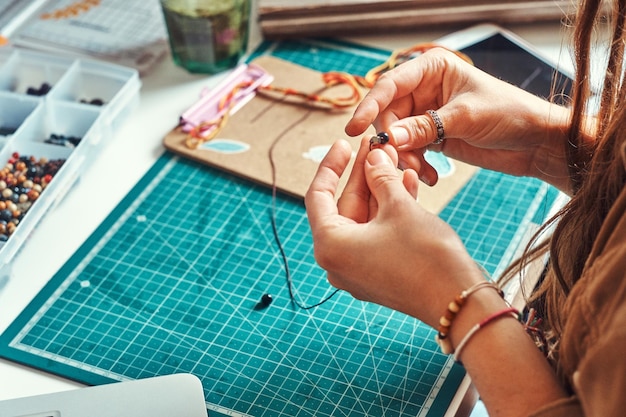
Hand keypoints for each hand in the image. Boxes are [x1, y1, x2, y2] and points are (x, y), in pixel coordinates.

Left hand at [305, 138, 484, 326]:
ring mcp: (358, 269)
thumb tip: (374, 156)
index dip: (331, 165)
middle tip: (377, 146)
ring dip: (380, 189)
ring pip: (364, 218)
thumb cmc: (425, 257)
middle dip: (363, 174)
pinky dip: (388, 211)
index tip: (343, 144)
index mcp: (330, 245)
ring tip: (396, 160)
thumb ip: (381, 177)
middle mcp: (338, 261)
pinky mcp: (378, 273)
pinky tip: (407, 184)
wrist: (458, 300)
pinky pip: (377, 234)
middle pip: (344, 206)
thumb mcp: (399, 207)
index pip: (318, 196)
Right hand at [345, 47, 570, 190]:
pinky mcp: (432, 137)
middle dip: (391, 140)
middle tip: (398, 161)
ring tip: (421, 173)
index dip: (370, 106)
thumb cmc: (510, 114)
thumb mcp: (466, 117)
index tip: (354, 128)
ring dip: (404, 158)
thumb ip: (425, 127)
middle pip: (388, 114)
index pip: (390, 85)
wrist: (536, 142)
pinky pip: (409, 152)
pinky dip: (415, 166)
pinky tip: (431, 177)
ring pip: (396, 136)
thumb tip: (389, 138)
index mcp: (432, 69)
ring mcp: (426, 114)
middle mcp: (425, 89)